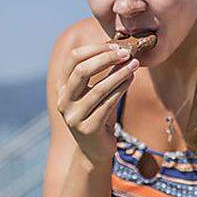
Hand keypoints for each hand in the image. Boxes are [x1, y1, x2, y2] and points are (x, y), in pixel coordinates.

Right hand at [56, 43, 140, 161]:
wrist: (95, 151)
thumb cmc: (99, 116)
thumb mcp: (95, 93)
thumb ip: (100, 74)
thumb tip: (119, 49)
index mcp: (62, 88)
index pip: (72, 59)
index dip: (94, 49)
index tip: (115, 46)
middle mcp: (64, 101)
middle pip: (82, 70)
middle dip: (106, 58)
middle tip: (127, 53)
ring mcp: (74, 116)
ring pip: (98, 88)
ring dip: (119, 74)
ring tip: (134, 65)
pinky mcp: (88, 129)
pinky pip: (107, 104)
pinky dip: (121, 89)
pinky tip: (130, 80)